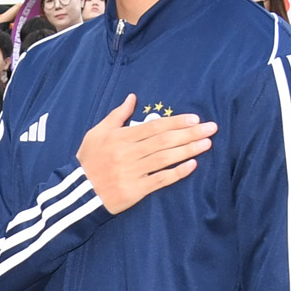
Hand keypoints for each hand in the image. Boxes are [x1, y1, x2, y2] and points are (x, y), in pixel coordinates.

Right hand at [78, 95, 215, 213]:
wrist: (79, 193)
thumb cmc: (89, 160)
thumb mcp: (96, 133)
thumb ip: (117, 115)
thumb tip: (132, 97)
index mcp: (120, 137)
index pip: (153, 127)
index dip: (175, 122)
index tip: (194, 118)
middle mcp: (128, 153)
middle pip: (164, 141)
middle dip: (190, 133)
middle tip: (211, 128)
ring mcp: (132, 172)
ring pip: (165, 158)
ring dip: (188, 150)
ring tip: (207, 143)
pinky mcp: (136, 190)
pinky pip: (160, 180)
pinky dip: (177, 172)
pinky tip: (193, 165)